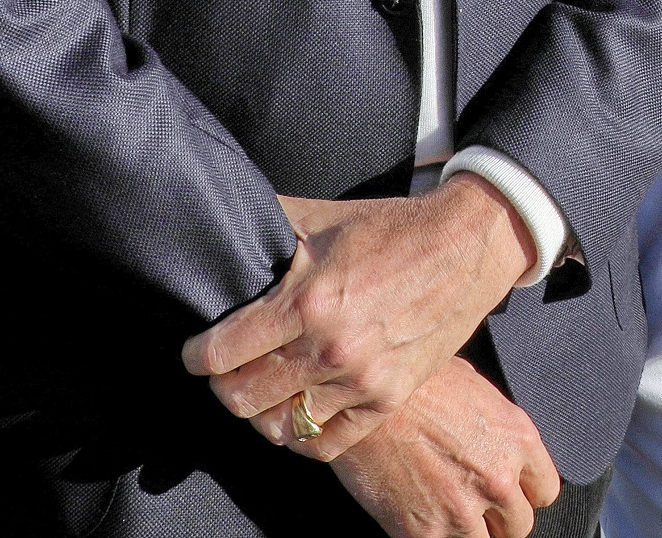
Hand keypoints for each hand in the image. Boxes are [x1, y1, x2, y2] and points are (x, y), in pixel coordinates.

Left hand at [183, 175, 536, 459]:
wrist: (465, 245)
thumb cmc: (390, 228)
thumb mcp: (321, 217)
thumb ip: (269, 223)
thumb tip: (225, 217)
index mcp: (307, 300)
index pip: (222, 352)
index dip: (197, 355)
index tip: (197, 352)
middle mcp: (330, 348)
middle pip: (242, 398)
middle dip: (223, 386)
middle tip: (226, 372)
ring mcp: (362, 379)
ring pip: (280, 426)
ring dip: (261, 412)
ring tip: (261, 392)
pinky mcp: (388, 398)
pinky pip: (327, 443)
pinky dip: (303, 436)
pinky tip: (297, 415)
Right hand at [330, 357, 560, 537]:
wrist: (362, 402)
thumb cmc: (411, 385)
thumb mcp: (473, 388)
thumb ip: (496, 425)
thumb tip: (497, 439)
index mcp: (518, 439)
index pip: (544, 490)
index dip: (524, 493)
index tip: (512, 493)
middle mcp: (499, 478)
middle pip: (519, 524)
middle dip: (498, 516)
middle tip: (473, 502)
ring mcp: (463, 510)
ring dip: (468, 531)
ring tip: (444, 510)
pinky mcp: (425, 532)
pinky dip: (436, 536)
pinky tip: (421, 515)